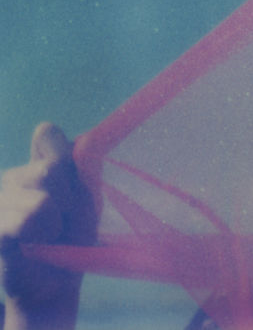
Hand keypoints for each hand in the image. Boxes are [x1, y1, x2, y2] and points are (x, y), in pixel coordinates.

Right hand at [0, 123, 95, 329]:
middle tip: (61, 221)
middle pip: (51, 168)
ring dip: (55, 223)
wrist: (57, 282)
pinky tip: (33, 245)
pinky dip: (38, 235)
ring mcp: (0, 200)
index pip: (49, 137)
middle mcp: (11, 178)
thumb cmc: (74, 235)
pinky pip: (22, 221)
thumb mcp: (85, 193)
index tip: (72, 189)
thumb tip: (55, 129)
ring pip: (41, 198)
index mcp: (35, 164)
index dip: (68, 162)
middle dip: (67, 198)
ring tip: (46, 236)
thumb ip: (77, 162)